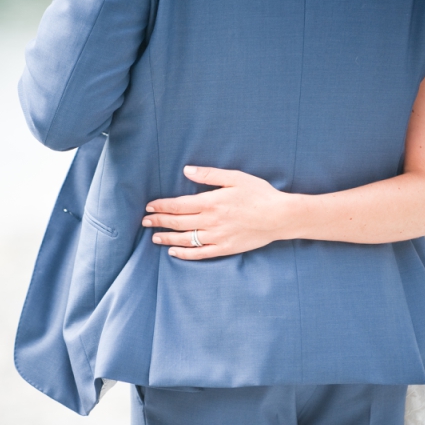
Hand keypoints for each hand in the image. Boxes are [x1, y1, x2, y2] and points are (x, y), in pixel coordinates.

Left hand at [142, 165, 290, 259]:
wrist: (279, 217)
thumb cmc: (259, 194)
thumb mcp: (235, 178)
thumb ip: (209, 175)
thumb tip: (187, 170)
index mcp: (211, 202)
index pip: (178, 205)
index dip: (161, 206)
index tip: (149, 206)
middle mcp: (210, 221)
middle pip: (178, 222)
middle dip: (159, 221)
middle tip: (145, 221)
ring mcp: (216, 237)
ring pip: (185, 239)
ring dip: (167, 238)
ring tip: (154, 237)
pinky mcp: (224, 249)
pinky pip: (199, 253)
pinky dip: (184, 254)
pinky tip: (174, 252)